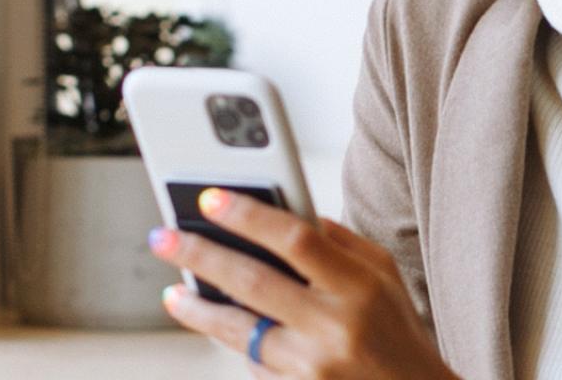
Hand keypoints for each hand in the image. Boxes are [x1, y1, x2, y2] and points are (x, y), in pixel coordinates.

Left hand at [148, 188, 455, 379]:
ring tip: (173, 295)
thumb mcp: (385, 278)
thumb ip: (342, 244)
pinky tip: (233, 334)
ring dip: (198, 310)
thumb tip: (292, 217)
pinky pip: (254, 363)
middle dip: (201, 256)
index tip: (212, 199)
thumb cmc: (397, 332)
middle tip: (164, 238)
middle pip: (253, 281)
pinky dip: (242, 346)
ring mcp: (312, 365)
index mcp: (361, 287)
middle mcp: (335, 326)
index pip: (297, 240)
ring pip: (239, 330)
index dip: (250, 216)